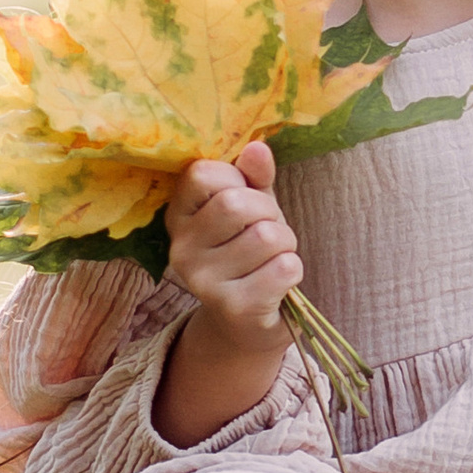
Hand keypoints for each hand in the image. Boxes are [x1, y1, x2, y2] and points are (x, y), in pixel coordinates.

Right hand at [166, 146, 301, 336]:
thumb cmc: (250, 253)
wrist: (248, 325)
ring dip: (285, 244)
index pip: (202, 174)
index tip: (243, 197)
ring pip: (266, 236)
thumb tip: (257, 148)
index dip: (237, 179)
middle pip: (236, 204)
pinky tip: (279, 282)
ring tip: (273, 259)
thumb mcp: (252, 207)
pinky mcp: (234, 308)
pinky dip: (293, 270)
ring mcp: (203, 282)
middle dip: (269, 213)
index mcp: (179, 216)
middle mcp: (181, 249)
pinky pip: (284, 268)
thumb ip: (254, 177)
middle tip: (268, 233)